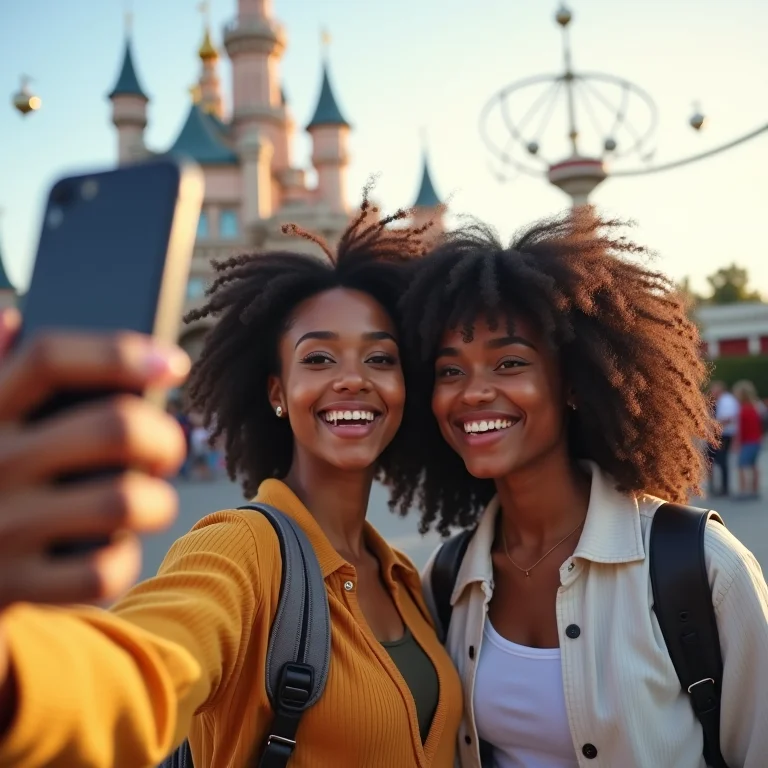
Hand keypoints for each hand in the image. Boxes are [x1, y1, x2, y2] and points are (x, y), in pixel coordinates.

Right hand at [0, 309, 189, 609]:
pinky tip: (115, 549)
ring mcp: (1, 528)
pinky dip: (124, 560)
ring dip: (157, 502)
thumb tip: (10, 315)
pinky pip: (104, 569)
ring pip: (125, 501)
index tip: (175, 364)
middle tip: (168, 450)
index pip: (49, 357)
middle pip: (115, 426)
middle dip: (164, 437)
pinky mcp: (13, 587)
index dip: (120, 351)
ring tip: (150, 502)